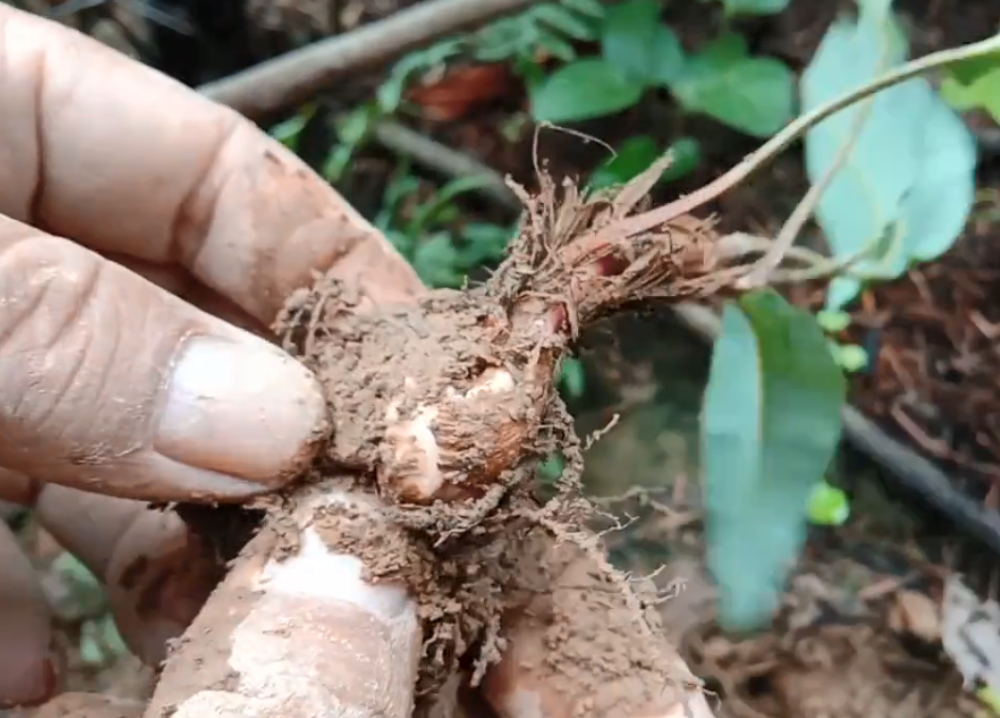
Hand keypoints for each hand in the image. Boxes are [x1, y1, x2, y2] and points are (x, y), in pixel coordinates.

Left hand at [0, 6, 423, 706]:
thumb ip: (70, 332)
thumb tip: (273, 423)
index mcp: (1, 120)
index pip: (220, 181)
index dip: (336, 273)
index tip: (428, 382)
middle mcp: (7, 256)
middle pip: (190, 340)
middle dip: (273, 441)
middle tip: (349, 528)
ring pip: (111, 465)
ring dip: (172, 552)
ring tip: (230, 621)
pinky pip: (7, 558)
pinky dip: (34, 623)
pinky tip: (50, 672)